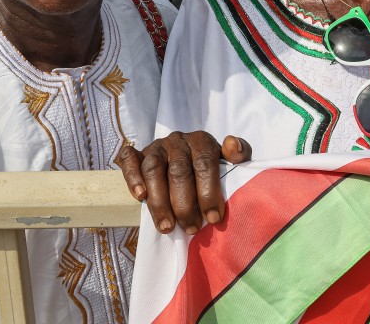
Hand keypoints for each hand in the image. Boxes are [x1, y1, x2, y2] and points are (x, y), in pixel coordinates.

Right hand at [117, 132, 251, 233]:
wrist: (183, 164)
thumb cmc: (208, 170)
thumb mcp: (228, 162)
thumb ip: (239, 155)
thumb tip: (234, 147)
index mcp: (201, 140)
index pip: (205, 163)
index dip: (209, 191)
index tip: (213, 218)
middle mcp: (177, 140)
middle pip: (179, 170)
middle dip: (185, 204)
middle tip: (191, 229)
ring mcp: (156, 146)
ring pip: (153, 169)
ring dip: (159, 201)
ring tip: (167, 227)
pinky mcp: (136, 153)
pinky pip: (130, 160)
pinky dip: (133, 177)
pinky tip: (140, 197)